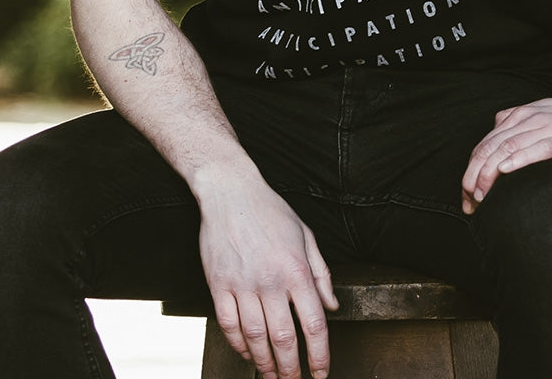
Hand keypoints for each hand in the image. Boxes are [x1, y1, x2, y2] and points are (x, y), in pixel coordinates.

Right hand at [197, 170, 337, 378]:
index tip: (321, 372)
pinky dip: (238, 344)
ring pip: (255, 337)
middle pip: (284, 338)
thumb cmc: (270, 211)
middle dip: (291, 368)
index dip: (320, 355)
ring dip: (264, 363)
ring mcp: (242, 284)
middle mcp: (270, 280)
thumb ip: (321, 273)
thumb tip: (332, 306)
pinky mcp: (219, 284)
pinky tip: (247, 352)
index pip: (314, 323)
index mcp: (296, 269)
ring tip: (271, 375)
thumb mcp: (306, 235)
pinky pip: (228, 324)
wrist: (230, 192)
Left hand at [460, 86, 551, 214]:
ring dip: (491, 171)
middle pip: (494, 145)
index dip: (472, 169)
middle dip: (476, 175)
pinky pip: (542, 147)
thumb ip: (520, 128)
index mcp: (523, 115)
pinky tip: (506, 170)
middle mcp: (534, 117)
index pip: (488, 142)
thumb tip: (495, 144)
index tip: (466, 198)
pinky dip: (521, 158)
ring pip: (512, 146)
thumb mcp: (544, 122)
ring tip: (481, 195)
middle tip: (469, 203)